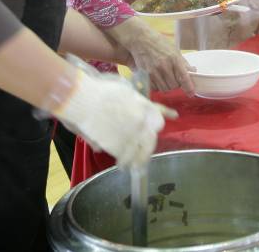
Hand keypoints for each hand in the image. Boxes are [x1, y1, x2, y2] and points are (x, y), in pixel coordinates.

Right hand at [53, 64, 176, 168]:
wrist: (85, 100)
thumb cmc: (100, 91)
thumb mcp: (123, 91)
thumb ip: (130, 103)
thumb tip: (127, 116)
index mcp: (145, 106)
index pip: (160, 114)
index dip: (165, 115)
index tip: (174, 116)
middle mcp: (143, 122)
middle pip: (152, 139)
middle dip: (148, 144)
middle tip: (145, 151)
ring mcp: (133, 135)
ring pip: (142, 152)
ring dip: (139, 159)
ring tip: (136, 166)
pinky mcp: (120, 146)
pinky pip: (127, 158)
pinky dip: (125, 162)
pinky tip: (122, 166)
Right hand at [107, 17, 194, 93]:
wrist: (141, 39)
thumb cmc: (159, 44)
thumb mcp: (174, 50)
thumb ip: (183, 63)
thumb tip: (193, 71)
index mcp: (174, 59)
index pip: (184, 77)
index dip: (188, 87)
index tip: (191, 93)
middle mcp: (164, 66)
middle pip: (174, 86)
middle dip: (176, 84)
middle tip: (175, 78)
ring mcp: (154, 71)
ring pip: (165, 88)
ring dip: (167, 86)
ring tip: (166, 78)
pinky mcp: (145, 75)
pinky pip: (155, 87)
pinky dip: (158, 86)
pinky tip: (158, 78)